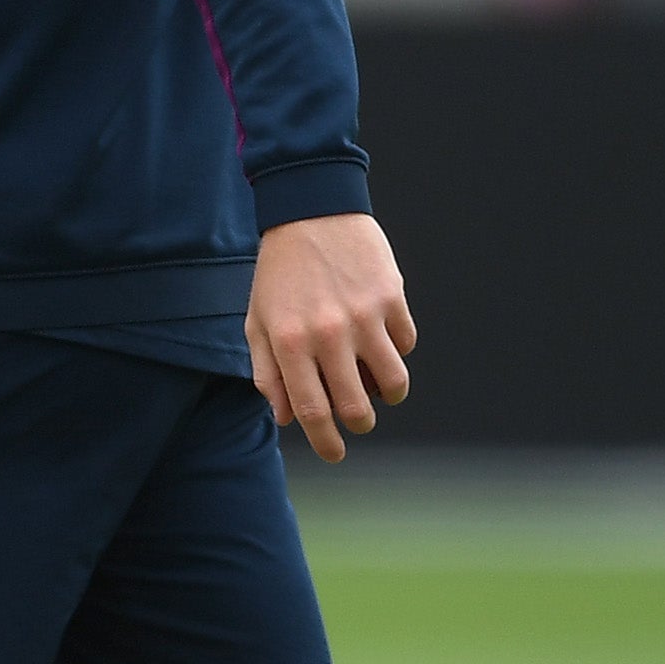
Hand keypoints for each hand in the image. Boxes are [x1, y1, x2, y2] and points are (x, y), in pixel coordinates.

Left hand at [246, 213, 415, 463]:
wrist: (311, 210)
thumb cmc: (279, 273)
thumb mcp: (258, 320)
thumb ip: (267, 372)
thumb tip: (286, 418)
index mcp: (290, 342)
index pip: (313, 412)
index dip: (326, 442)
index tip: (335, 453)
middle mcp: (328, 334)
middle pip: (356, 407)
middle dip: (360, 425)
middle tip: (359, 423)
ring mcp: (363, 315)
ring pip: (393, 382)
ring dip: (388, 396)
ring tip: (379, 391)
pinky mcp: (391, 296)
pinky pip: (406, 343)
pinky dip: (398, 352)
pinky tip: (384, 342)